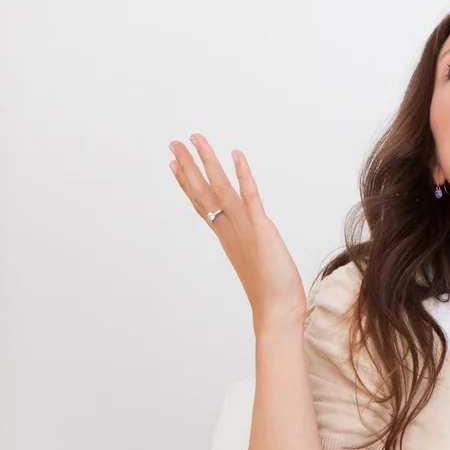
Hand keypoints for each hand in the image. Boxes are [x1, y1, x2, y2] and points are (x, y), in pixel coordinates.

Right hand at [170, 135, 305, 333]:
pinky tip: (236, 154)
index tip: (173, 164)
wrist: (277, 311)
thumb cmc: (271, 294)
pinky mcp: (261, 228)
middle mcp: (230, 228)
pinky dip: (243, 175)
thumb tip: (250, 249)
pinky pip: (250, 196)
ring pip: (220, 188)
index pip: (202, 203)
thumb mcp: (255, 264)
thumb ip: (250, 251)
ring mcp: (243, 227)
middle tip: (173, 143)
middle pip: (203, 191)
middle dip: (188, 166)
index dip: (187, 183)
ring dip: (207, 161)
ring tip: (195, 138)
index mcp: (227, 235)